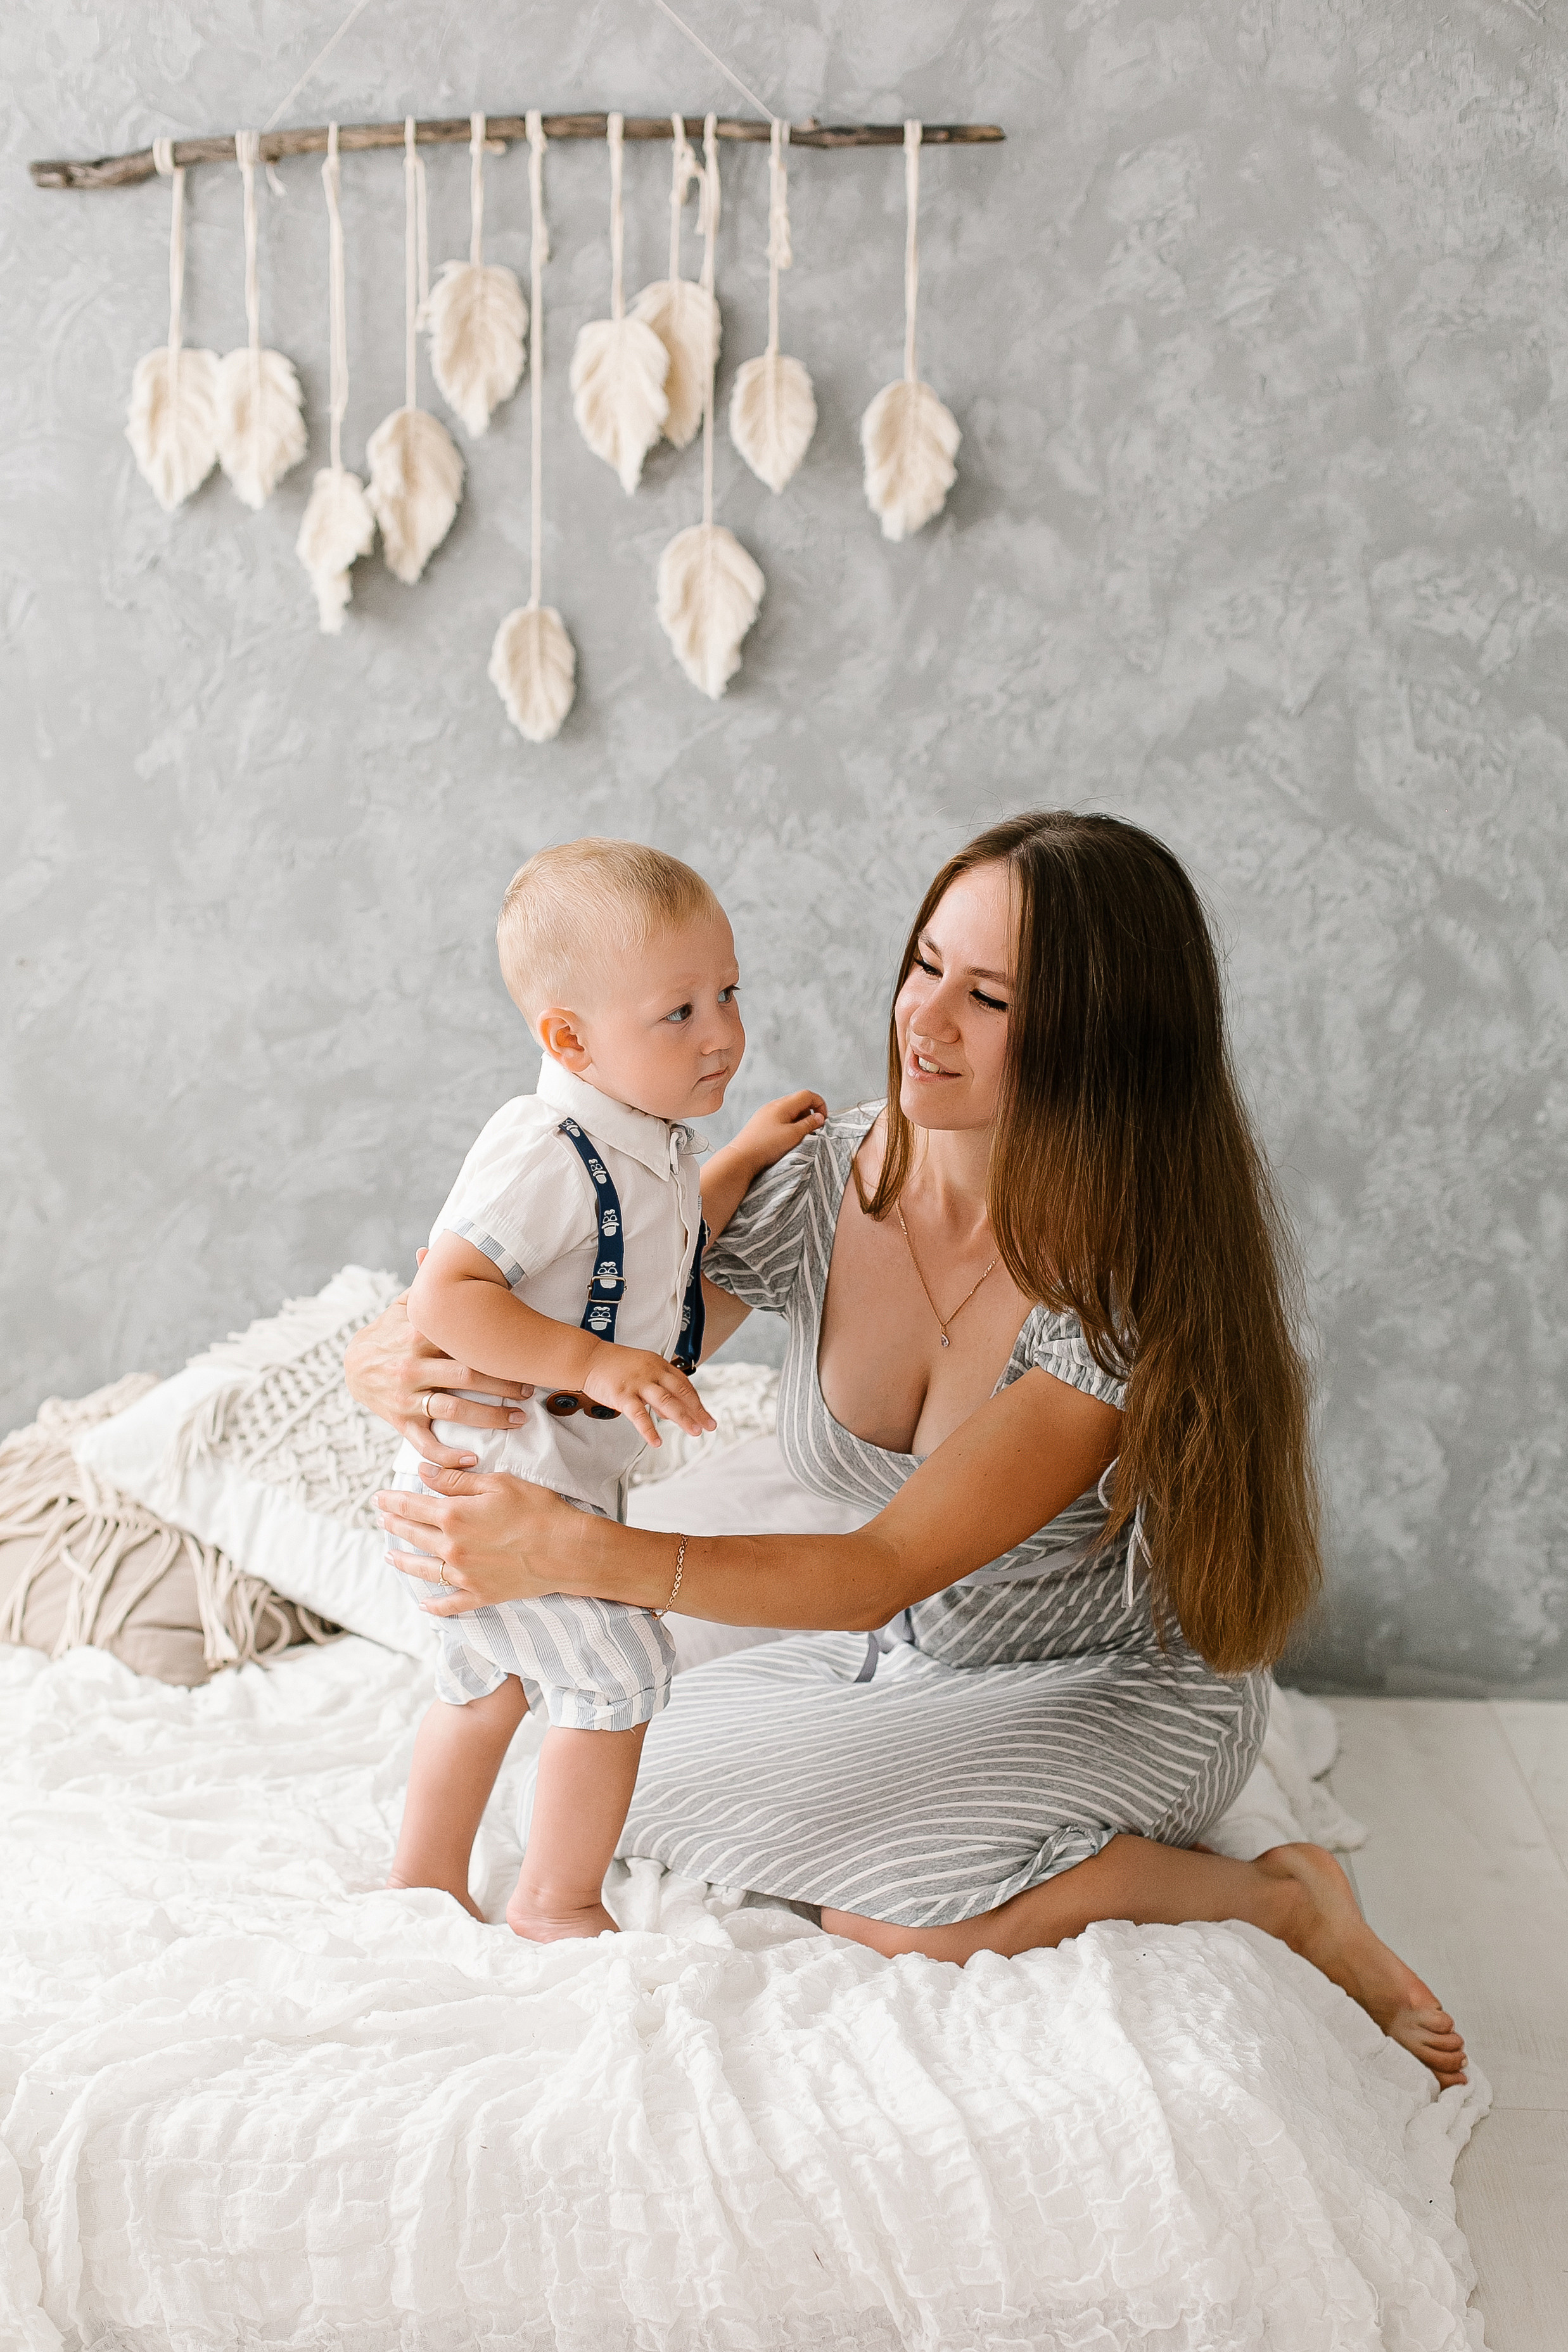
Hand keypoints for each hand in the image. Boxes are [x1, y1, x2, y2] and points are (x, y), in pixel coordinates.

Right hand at [344, 1252, 533, 1470]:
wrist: (351, 1364)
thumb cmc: (391, 1331)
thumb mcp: (406, 1304)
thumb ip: (425, 1283)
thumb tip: (432, 1249)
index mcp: (420, 1332)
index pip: (466, 1338)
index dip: (500, 1346)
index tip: (529, 1352)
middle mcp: (413, 1364)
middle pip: (468, 1375)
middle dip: (505, 1384)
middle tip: (533, 1388)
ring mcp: (406, 1394)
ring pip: (454, 1409)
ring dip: (490, 1417)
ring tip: (519, 1419)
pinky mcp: (400, 1419)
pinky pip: (426, 1442)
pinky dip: (449, 1454)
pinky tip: (474, 1459)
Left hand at [379, 1464, 577, 1614]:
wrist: (566, 1550)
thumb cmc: (537, 1510)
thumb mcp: (497, 1484)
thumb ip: (456, 1480)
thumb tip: (424, 1473)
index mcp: (454, 1516)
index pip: (411, 1506)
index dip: (392, 1500)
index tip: (378, 1497)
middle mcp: (452, 1548)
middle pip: (414, 1535)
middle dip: (394, 1526)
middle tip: (381, 1520)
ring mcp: (464, 1575)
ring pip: (423, 1569)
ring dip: (403, 1562)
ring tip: (390, 1557)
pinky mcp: (481, 1595)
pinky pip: (450, 1604)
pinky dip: (435, 1606)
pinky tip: (424, 1604)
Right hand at [581, 1345, 716, 1448]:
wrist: (588, 1357)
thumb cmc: (614, 1364)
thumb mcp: (641, 1370)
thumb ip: (658, 1389)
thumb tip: (670, 1414)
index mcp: (659, 1364)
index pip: (684, 1384)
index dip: (697, 1401)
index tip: (706, 1415)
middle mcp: (652, 1372)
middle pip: (681, 1393)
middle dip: (697, 1411)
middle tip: (709, 1425)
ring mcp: (638, 1383)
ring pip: (666, 1401)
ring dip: (682, 1418)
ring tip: (694, 1431)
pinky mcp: (622, 1394)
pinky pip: (638, 1415)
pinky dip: (648, 1429)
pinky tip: (656, 1441)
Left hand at [731, 1089, 826, 1174]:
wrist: (741, 1158)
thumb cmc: (765, 1146)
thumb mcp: (793, 1135)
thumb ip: (809, 1124)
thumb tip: (819, 1117)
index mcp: (782, 1105)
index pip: (807, 1095)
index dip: (820, 1105)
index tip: (823, 1120)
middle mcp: (774, 1106)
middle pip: (799, 1102)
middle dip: (810, 1114)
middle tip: (813, 1130)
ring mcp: (766, 1114)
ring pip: (790, 1111)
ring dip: (800, 1121)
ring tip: (799, 1137)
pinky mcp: (762, 1123)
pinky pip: (781, 1119)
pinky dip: (790, 1126)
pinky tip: (787, 1139)